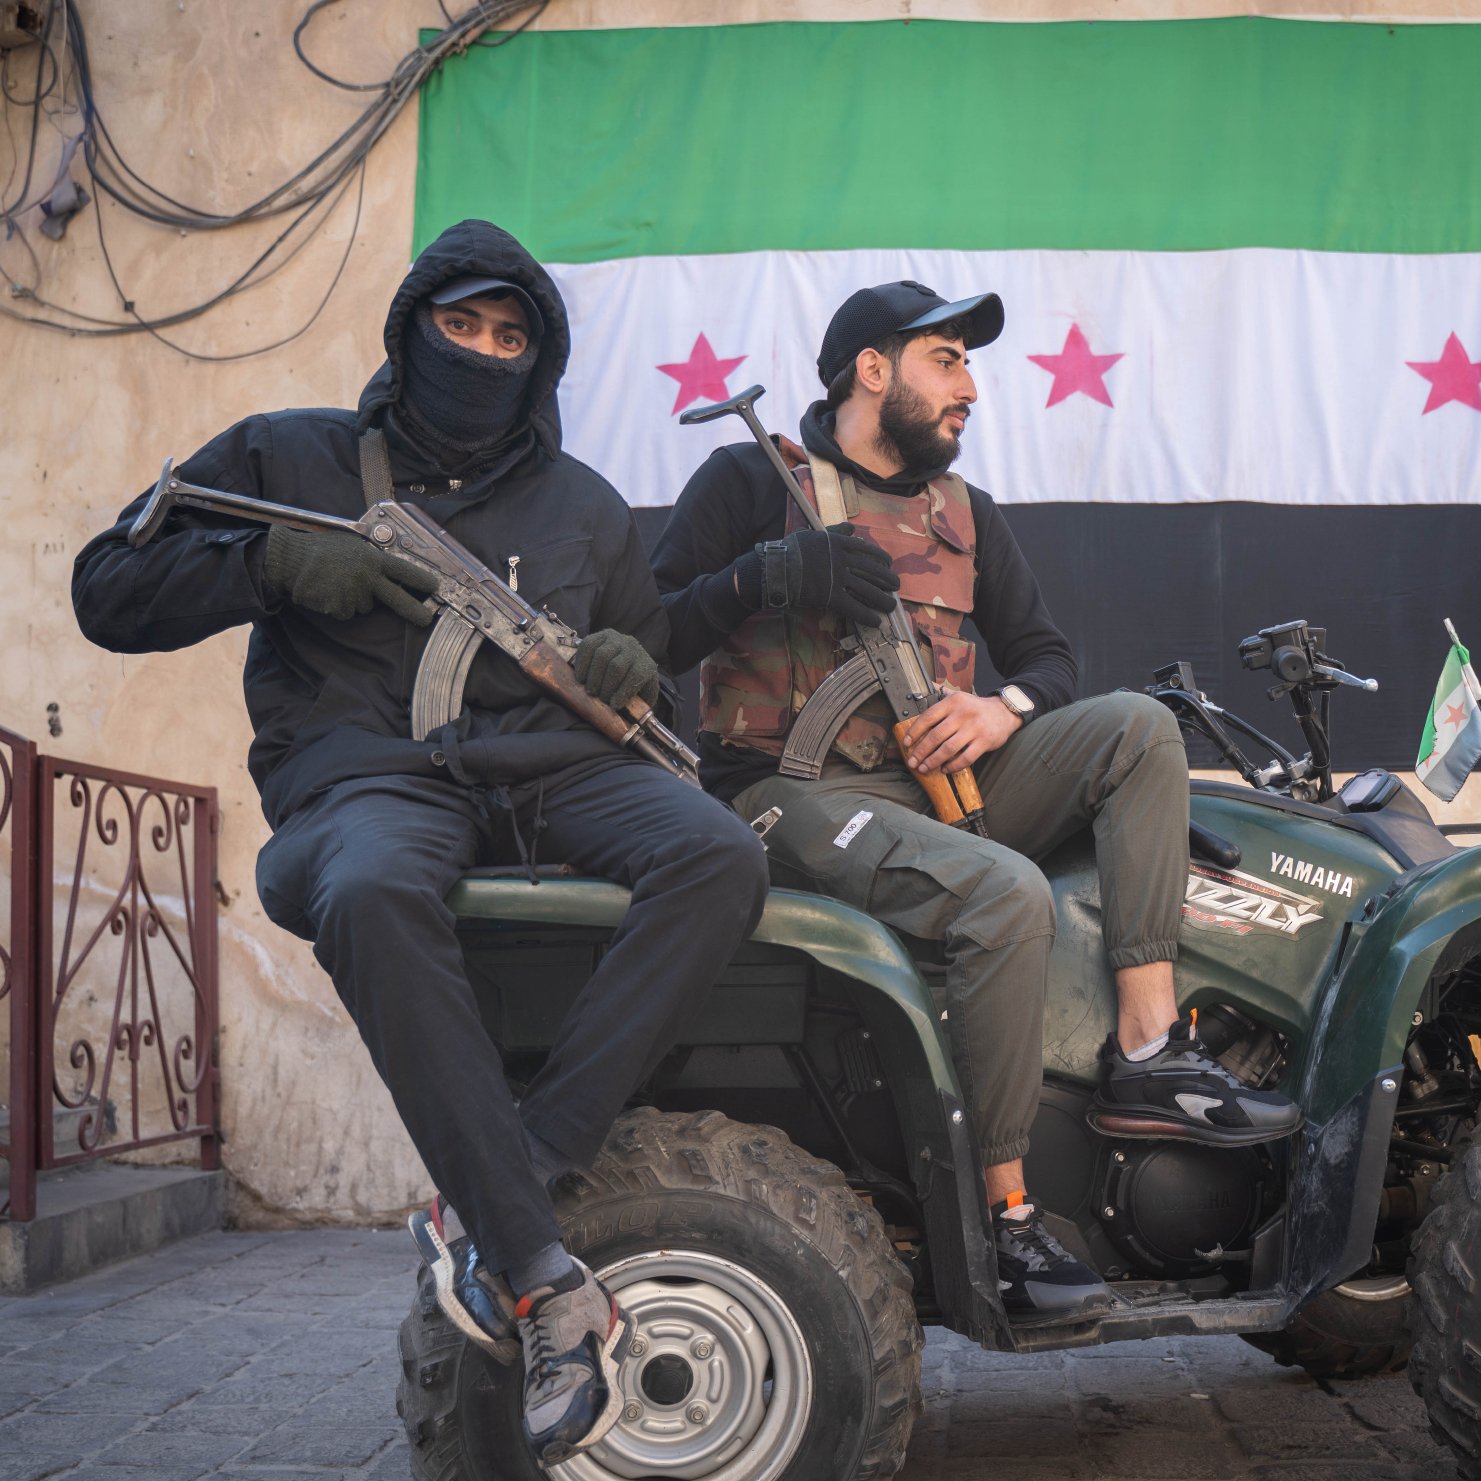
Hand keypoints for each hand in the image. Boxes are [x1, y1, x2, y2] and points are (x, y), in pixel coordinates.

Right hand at [263, 527, 437, 625]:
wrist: (292, 559)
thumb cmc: (321, 551)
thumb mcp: (352, 547)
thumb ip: (371, 560)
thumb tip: (389, 574)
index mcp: (372, 558)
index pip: (403, 570)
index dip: (420, 580)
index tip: (435, 587)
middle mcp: (367, 576)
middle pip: (396, 597)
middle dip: (413, 609)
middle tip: (426, 619)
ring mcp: (354, 592)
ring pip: (365, 606)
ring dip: (354, 599)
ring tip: (336, 582)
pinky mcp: (340, 606)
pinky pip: (346, 612)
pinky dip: (338, 606)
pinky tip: (327, 591)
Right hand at [573, 628, 659, 709]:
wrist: (630, 661)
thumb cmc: (634, 683)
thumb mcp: (642, 694)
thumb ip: (639, 704)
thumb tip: (629, 716)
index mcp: (646, 664)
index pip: (636, 675)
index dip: (624, 692)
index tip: (614, 706)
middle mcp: (633, 648)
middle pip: (617, 666)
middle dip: (606, 686)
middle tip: (599, 698)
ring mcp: (617, 639)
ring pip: (602, 655)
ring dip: (593, 676)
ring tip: (590, 689)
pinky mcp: (601, 635)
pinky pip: (588, 646)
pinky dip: (582, 663)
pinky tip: (581, 677)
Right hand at [736, 525, 898, 626]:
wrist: (777, 568)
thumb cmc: (790, 550)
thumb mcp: (813, 535)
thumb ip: (834, 532)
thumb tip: (851, 527)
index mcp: (839, 544)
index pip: (866, 550)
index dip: (880, 557)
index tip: (889, 563)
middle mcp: (843, 561)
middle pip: (872, 571)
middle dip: (887, 579)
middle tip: (896, 586)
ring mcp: (839, 579)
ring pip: (867, 590)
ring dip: (882, 599)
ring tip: (891, 606)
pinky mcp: (832, 597)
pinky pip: (853, 608)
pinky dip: (866, 616)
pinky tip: (876, 621)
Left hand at [900, 692, 1021, 773]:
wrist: (1004, 712)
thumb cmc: (976, 707)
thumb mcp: (959, 695)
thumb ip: (941, 692)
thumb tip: (924, 686)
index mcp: (953, 702)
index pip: (928, 717)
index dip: (914, 731)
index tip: (906, 743)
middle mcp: (963, 714)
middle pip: (936, 736)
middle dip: (921, 751)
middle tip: (912, 762)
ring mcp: (974, 729)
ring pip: (948, 749)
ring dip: (933, 761)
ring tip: (924, 768)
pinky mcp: (985, 742)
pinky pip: (966, 758)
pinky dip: (953, 766)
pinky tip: (945, 769)